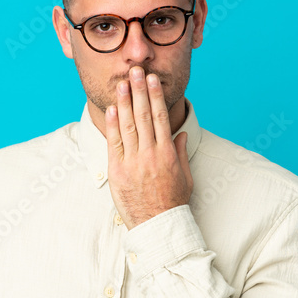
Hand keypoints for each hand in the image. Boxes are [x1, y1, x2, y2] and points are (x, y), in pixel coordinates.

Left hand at [105, 66, 192, 228]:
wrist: (158, 226)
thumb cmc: (173, 203)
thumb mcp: (185, 177)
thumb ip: (180, 153)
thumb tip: (180, 134)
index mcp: (167, 153)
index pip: (160, 117)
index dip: (154, 96)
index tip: (152, 80)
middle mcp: (150, 154)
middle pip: (143, 116)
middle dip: (139, 91)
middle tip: (135, 71)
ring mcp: (133, 162)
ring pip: (128, 126)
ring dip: (124, 102)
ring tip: (122, 84)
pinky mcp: (118, 172)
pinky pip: (115, 144)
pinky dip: (113, 125)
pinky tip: (112, 109)